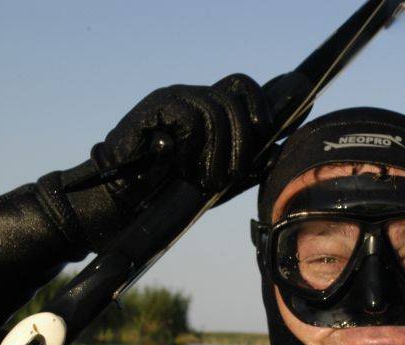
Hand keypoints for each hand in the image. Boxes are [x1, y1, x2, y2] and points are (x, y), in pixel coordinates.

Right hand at [93, 74, 272, 214]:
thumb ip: (247, 166)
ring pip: (215, 110)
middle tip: (230, 175)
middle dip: (240, 141)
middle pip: (233, 99)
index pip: (242, 87)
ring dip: (217, 152)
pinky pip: (190, 118)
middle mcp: (193, 98)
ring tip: (204, 178)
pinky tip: (181, 166)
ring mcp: (173, 99)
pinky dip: (192, 147)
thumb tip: (278, 149)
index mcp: (209, 110)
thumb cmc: (172, 188)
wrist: (126, 196)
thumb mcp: (218, 179)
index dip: (260, 103)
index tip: (268, 130)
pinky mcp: (155, 107)